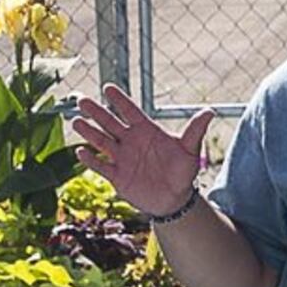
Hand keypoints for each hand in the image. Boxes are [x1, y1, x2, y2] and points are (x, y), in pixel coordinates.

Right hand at [70, 84, 213, 217]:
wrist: (174, 199)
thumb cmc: (182, 171)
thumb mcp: (190, 150)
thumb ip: (195, 130)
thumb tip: (210, 111)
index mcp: (146, 131)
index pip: (131, 112)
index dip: (120, 101)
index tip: (107, 88)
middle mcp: (130, 141)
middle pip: (110, 123)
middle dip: (97, 112)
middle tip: (82, 100)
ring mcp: (122, 158)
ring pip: (102, 142)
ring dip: (90, 133)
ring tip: (77, 122)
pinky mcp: (117, 176)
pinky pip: (102, 166)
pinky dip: (91, 160)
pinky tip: (80, 152)